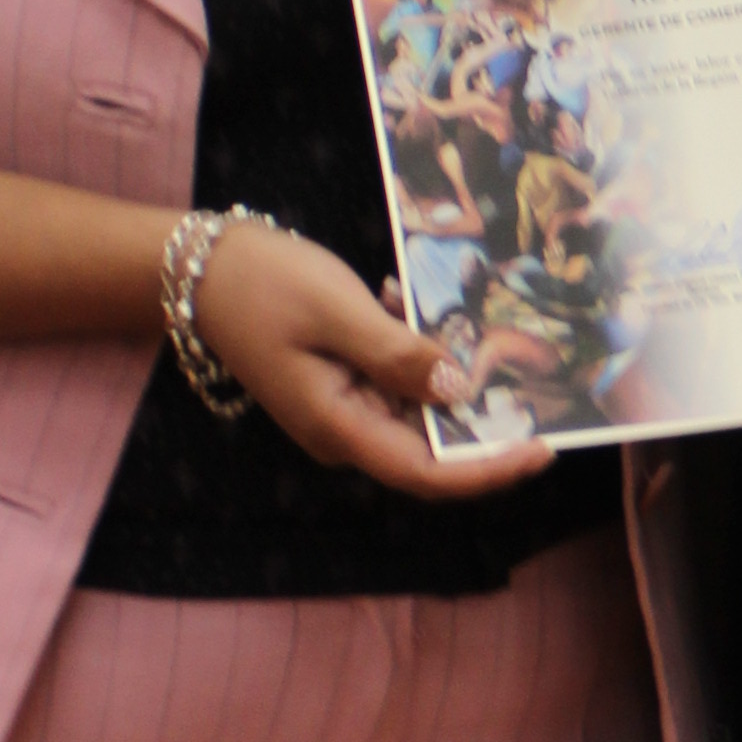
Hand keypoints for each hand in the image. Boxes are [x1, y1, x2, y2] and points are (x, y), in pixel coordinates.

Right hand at [198, 220, 550, 497]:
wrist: (199, 268)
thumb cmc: (262, 285)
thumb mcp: (337, 310)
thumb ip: (398, 354)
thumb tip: (458, 389)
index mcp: (339, 427)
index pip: (428, 473)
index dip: (489, 468)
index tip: (542, 447)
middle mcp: (343, 431)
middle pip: (430, 446)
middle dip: (480, 411)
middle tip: (519, 360)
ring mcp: (342, 408)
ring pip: (417, 408)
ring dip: (444, 367)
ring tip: (452, 312)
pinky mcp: (340, 383)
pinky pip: (394, 378)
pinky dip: (412, 346)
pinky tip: (399, 298)